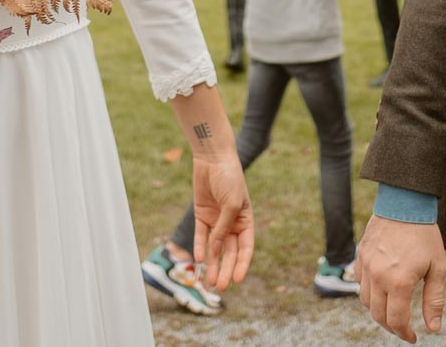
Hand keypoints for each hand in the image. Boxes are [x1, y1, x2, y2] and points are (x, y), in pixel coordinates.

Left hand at [191, 156, 254, 290]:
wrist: (212, 158)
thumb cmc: (229, 178)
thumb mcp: (231, 204)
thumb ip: (224, 228)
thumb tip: (215, 250)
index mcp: (245, 220)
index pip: (246, 248)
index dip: (242, 264)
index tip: (238, 279)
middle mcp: (231, 223)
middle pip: (229, 252)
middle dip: (226, 269)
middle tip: (221, 286)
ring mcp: (216, 220)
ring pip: (215, 248)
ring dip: (213, 264)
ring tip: (210, 282)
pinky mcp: (201, 215)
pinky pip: (201, 236)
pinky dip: (200, 247)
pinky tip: (200, 259)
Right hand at [358, 214, 445, 342]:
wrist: (404, 203)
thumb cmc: (424, 235)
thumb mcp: (438, 268)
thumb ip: (434, 300)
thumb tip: (433, 328)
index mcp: (399, 282)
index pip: (396, 320)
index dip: (405, 334)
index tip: (413, 337)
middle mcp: (378, 276)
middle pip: (378, 315)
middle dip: (391, 327)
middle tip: (403, 328)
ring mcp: (366, 266)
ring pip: (365, 301)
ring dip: (378, 310)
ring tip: (393, 309)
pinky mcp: (360, 256)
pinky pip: (359, 283)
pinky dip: (369, 293)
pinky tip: (382, 290)